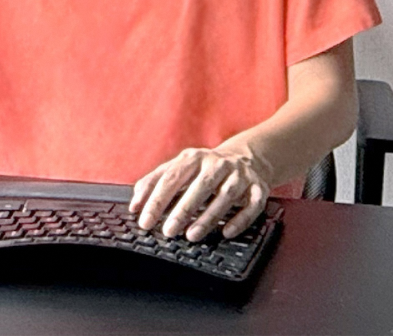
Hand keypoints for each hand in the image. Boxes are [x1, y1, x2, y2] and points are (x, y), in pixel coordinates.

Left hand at [130, 146, 269, 241]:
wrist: (247, 157)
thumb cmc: (205, 168)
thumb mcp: (180, 167)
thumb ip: (155, 181)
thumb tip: (134, 204)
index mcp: (194, 158)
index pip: (172, 178)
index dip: (156, 200)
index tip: (145, 220)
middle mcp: (218, 164)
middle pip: (200, 186)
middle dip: (182, 209)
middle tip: (168, 231)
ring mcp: (240, 175)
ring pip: (226, 195)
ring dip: (209, 216)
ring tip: (192, 235)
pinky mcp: (258, 187)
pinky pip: (252, 204)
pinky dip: (240, 219)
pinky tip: (227, 232)